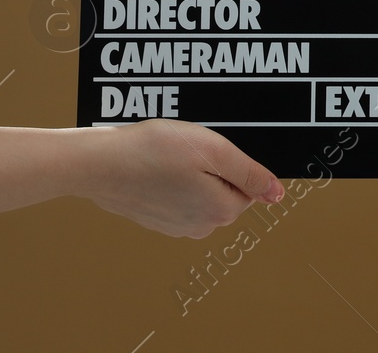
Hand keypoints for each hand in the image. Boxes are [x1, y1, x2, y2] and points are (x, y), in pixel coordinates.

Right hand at [77, 120, 283, 237]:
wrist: (100, 163)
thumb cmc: (156, 151)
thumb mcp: (215, 151)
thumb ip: (250, 173)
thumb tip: (277, 194)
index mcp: (220, 211)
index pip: (249, 185)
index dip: (230, 161)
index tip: (206, 151)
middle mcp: (200, 226)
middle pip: (226, 190)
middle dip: (213, 168)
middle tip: (186, 152)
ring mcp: (176, 226)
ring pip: (202, 192)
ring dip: (191, 174)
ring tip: (168, 158)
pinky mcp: (156, 220)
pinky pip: (179, 196)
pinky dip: (171, 181)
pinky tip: (155, 168)